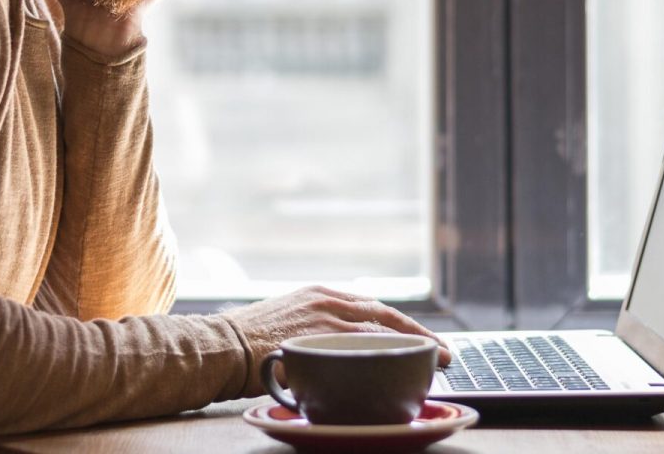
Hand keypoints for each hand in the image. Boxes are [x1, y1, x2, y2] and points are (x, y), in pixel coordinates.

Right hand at [217, 285, 452, 394]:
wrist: (220, 346)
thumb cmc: (245, 341)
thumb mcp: (287, 320)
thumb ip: (314, 327)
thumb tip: (338, 347)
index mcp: (320, 293)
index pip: (373, 306)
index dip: (404, 323)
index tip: (424, 337)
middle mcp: (327, 300)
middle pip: (387, 316)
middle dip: (419, 334)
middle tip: (443, 352)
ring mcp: (325, 319)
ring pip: (381, 332)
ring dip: (413, 347)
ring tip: (436, 362)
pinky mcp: (319, 339)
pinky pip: (363, 349)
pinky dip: (387, 358)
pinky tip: (405, 370)